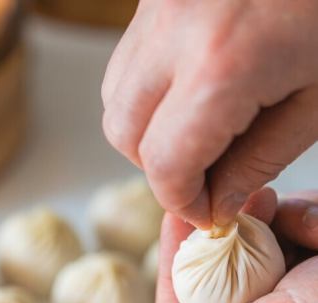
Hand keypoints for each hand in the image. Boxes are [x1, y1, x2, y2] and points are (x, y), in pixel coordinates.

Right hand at [102, 0, 317, 227]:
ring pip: (116, 96)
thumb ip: (257, 161)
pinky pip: (130, 60)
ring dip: (146, 129)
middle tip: (201, 173)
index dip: (181, 201)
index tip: (205, 211)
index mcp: (221, 65)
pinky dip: (148, 91)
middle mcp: (174, 29)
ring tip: (196, 130)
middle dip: (157, 167)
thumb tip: (215, 202)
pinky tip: (189, 90)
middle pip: (123, 133)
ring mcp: (159, 2)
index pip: (164, 165)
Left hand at [120, 188, 317, 302]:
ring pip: (251, 252)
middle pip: (214, 280)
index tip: (177, 216)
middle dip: (231, 238)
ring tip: (301, 220)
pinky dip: (308, 223)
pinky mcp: (312, 278)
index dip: (175, 264)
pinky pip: (289, 239)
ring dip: (275, 227)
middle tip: (251, 206)